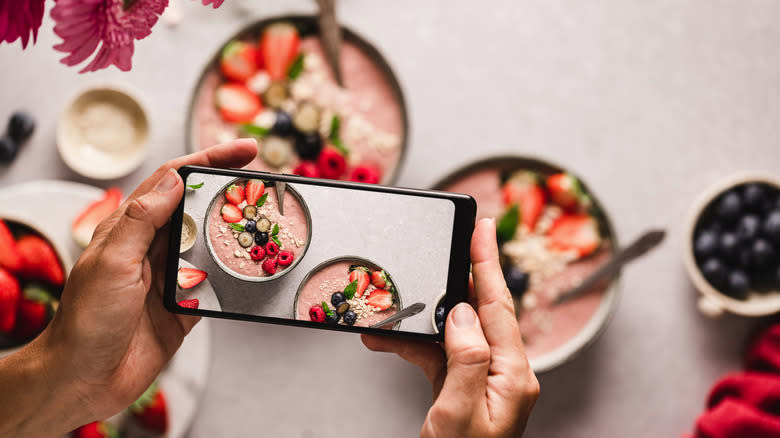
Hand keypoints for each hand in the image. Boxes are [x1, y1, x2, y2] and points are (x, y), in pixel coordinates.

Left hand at [0, 139, 257, 437]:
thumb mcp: (112, 262)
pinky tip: (256, 268)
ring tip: (270, 223)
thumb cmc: (87, 320)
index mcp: (131, 227)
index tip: (245, 152)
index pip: (174, 180)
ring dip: (239, 233)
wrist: (85, 379)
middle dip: (232, 193)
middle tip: (269, 185)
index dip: (209, 160)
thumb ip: (142, 220)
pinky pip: (219, 282)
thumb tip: (174, 179)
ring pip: (213, 243)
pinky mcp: (186, 305)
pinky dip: (237, 274)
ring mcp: (171, 276)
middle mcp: (153, 246)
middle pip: (199, 207)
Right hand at [362, 218, 538, 437]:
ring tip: (391, 311)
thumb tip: (463, 312)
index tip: (483, 227)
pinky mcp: (463, 388)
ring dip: (422, 320)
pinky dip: (414, 345)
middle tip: (454, 239)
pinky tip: (387, 340)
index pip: (499, 306)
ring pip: (455, 331)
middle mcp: (504, 373)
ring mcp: (484, 381)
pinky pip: (440, 355)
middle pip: (482, 310)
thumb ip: (465, 358)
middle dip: (462, 274)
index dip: (488, 263)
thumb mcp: (458, 413)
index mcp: (513, 376)